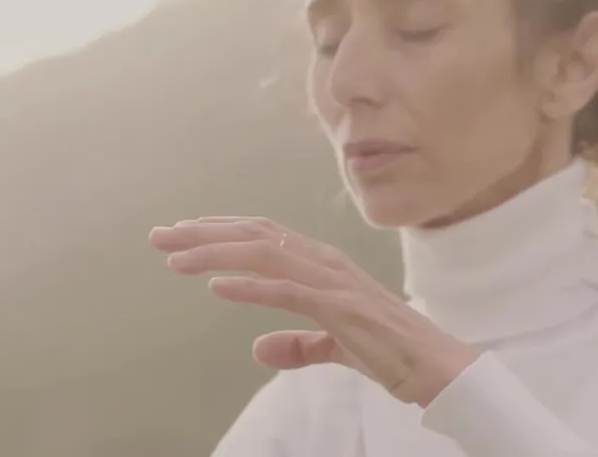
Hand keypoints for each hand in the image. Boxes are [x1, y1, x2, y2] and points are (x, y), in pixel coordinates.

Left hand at [150, 217, 479, 406]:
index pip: (263, 236)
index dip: (219, 231)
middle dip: (203, 233)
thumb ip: (300, 344)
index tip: (180, 233)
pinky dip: (251, 286)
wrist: (439, 366)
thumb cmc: (394, 351)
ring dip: (216, 252)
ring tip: (175, 258)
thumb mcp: (337, 347)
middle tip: (158, 236)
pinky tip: (217, 287)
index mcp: (324, 265)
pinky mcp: (342, 309)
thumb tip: (260, 349)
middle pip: (256, 235)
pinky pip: (289, 291)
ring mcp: (335, 283)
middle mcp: (327, 263)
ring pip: (266, 254)